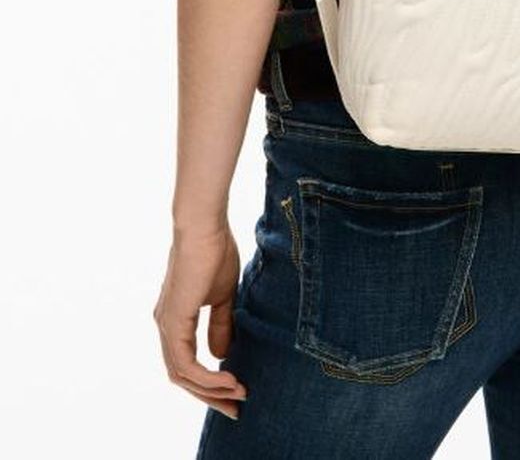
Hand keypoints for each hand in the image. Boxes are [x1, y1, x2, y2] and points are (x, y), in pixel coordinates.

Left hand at [154, 224, 248, 420]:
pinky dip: (208, 376)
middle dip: (210, 396)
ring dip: (211, 390)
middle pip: (182, 376)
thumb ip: (220, 325)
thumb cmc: (215, 251)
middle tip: (236, 408)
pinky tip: (229, 378)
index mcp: (175, 318)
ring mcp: (166, 325)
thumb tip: (220, 356)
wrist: (204, 226)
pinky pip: (187, 364)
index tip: (236, 392)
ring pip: (182, 375)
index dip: (210, 382)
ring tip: (239, 394)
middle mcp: (165, 326)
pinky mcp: (173, 322)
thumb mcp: (223, 295)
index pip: (187, 363)